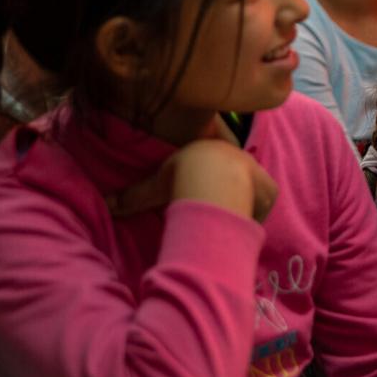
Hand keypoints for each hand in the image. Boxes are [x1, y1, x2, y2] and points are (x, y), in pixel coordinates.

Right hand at [107, 137, 277, 223]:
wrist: (213, 177)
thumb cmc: (183, 175)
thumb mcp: (155, 185)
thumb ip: (133, 195)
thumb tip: (105, 204)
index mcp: (216, 152)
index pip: (217, 164)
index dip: (212, 178)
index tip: (205, 191)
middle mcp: (241, 159)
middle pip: (237, 179)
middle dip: (229, 191)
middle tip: (216, 207)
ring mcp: (259, 174)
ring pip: (250, 194)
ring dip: (242, 205)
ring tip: (228, 219)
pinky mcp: (271, 192)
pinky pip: (262, 208)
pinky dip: (253, 217)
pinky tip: (242, 224)